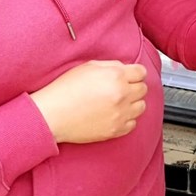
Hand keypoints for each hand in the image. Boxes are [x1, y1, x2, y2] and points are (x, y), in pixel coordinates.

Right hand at [30, 60, 147, 143]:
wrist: (52, 115)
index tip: (130, 76)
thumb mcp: (89, 67)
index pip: (141, 72)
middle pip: (143, 89)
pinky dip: (126, 119)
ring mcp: (120, 114)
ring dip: (132, 103)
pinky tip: (115, 115)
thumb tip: (125, 69)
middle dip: (133, 87)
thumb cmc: (65, 90)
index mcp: (116, 76)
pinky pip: (133, 124)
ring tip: (118, 102)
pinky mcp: (116, 130)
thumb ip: (111, 65)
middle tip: (120, 89)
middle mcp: (122, 95)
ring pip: (141, 107)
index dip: (135, 73)